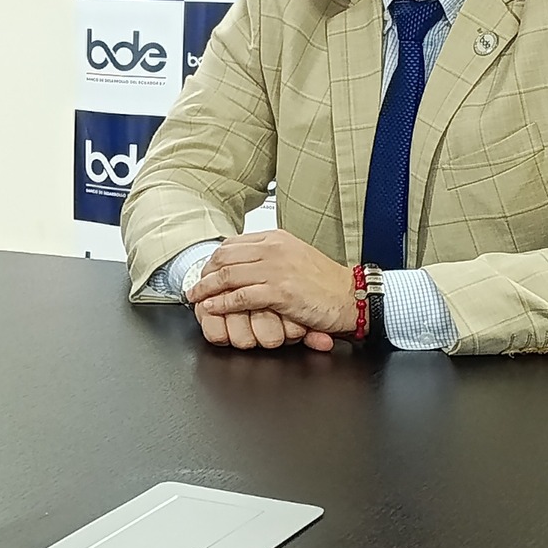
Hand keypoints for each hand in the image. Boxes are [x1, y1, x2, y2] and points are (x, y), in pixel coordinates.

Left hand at [188, 230, 355, 348]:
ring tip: (196, 298)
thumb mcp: (296, 257)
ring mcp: (276, 270)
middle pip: (224, 258)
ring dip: (206, 289)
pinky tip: (213, 308)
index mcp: (276, 239)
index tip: (204, 271)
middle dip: (204, 274)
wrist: (352, 296)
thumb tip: (245, 263)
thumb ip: (271, 256)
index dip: (213, 259)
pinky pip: (240, 297)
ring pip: (227, 276)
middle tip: (195, 287)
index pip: (232, 244)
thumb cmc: (326, 283)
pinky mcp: (279, 292)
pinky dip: (222, 304)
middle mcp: (274, 249)